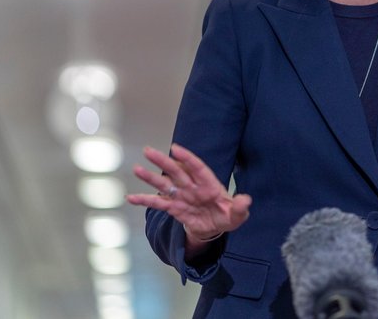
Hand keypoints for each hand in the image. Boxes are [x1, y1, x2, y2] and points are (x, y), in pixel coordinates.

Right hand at [126, 143, 250, 255]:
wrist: (216, 227)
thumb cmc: (228, 216)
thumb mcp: (238, 215)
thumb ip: (240, 207)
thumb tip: (246, 200)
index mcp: (210, 185)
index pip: (198, 168)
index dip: (187, 159)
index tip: (175, 149)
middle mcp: (193, 187)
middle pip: (177, 172)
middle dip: (163, 162)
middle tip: (148, 151)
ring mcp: (182, 196)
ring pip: (165, 184)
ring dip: (151, 177)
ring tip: (137, 169)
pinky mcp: (175, 208)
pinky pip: (158, 203)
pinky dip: (145, 201)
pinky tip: (131, 198)